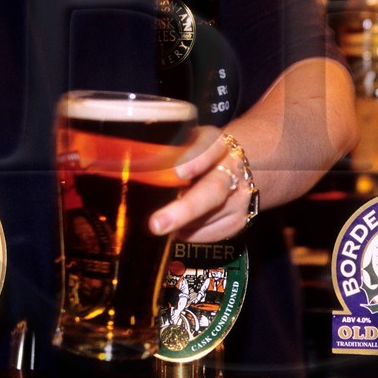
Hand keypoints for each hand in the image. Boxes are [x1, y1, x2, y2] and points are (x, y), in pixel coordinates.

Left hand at [149, 127, 255, 242]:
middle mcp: (234, 171)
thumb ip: (169, 154)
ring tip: (161, 220)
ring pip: (205, 220)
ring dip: (179, 224)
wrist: (245, 165)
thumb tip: (132, 172)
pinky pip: (207, 235)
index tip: (179, 172)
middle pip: (211, 192)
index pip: (210, 148)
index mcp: (218, 144)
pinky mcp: (239, 221)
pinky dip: (187, 233)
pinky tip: (179, 226)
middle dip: (184, 210)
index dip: (196, 160)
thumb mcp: (189, 143)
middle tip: (156, 224)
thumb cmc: (202, 154)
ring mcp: (240, 198)